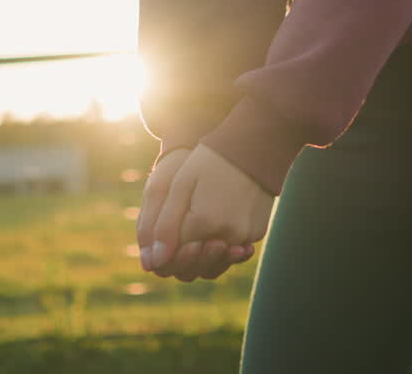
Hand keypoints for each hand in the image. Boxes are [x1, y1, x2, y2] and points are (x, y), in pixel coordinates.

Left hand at [150, 144, 273, 281]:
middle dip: (182, 256)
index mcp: (204, 222)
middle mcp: (228, 234)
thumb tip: (153, 262)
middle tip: (180, 232)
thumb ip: (165, 225)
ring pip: (216, 260)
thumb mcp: (180, 186)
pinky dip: (222, 246)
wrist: (252, 148)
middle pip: (197, 263)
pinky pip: (233, 250)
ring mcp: (246, 235)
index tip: (163, 234)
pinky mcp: (257, 233)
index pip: (176, 254)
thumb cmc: (209, 162)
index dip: (165, 249)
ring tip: (196, 231)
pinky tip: (215, 228)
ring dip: (202, 254)